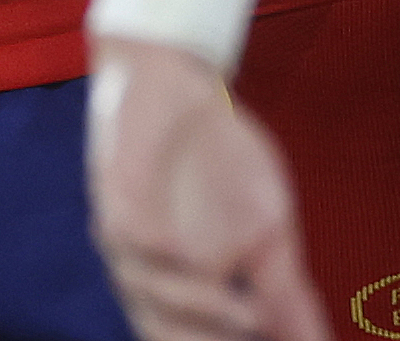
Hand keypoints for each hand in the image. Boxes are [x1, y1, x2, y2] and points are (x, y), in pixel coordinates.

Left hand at [89, 43, 326, 340]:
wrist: (179, 83)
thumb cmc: (223, 162)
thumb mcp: (268, 231)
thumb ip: (287, 293)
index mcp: (182, 294)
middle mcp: (148, 276)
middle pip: (170, 334)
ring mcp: (127, 238)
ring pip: (149, 295)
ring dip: (199, 309)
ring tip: (251, 316)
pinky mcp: (112, 196)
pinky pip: (131, 236)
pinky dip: (162, 252)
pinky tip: (191, 258)